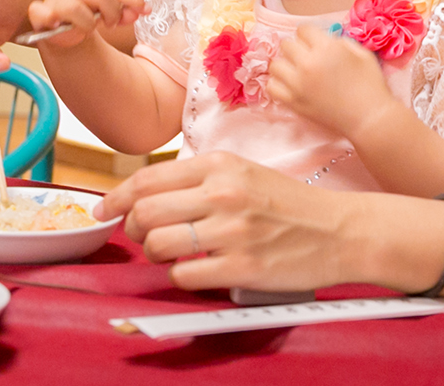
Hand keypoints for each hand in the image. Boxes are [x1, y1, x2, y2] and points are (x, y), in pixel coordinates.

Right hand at [26, 0, 144, 49]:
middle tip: (112, 23)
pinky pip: (49, 13)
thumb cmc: (84, 18)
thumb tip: (142, 9)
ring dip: (91, 22)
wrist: (62, 34)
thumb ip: (124, 9)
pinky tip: (66, 25)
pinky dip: (56, 18)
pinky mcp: (40, 14)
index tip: (144, 8)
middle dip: (112, 11)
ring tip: (92, 27)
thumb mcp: (109, 12)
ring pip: (78, 5)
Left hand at [96, 151, 372, 291]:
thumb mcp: (241, 172)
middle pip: (145, 212)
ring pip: (160, 244)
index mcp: (218, 166)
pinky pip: (185, 275)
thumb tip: (145, 194)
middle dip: (134, 229)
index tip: (104, 210)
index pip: (147, 179)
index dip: (116, 198)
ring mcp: (232, 231)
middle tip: (143, 237)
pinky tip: (192, 271)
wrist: (339, 230)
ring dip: (154, 254)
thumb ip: (196, 179)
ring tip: (167, 254)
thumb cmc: (286, 203)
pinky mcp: (243, 266)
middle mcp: (223, 194)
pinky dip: (179, 276)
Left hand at [267, 24, 398, 137]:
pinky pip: (271, 86)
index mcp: (326, 48)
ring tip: (297, 72)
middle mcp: (307, 63)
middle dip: (297, 48)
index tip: (315, 43)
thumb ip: (340, 41)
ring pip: (275, 64)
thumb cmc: (371, 85)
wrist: (370, 119)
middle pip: (287, 44)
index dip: (310, 35)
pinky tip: (290, 85)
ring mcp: (297, 84)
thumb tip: (324, 40)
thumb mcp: (362, 54)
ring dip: (285, 65)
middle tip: (308, 57)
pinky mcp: (293, 102)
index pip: (303, 30)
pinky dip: (278, 84)